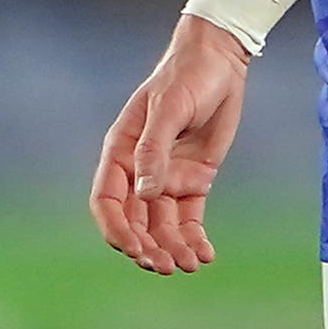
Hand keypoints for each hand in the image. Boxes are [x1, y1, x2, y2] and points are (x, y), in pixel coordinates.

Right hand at [91, 15, 250, 273]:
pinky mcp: (193, 181)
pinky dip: (193, 239)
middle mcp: (140, 171)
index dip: (116, 228)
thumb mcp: (168, 109)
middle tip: (164, 266)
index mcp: (121, 151)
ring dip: (171, 248)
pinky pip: (188, 219)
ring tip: (189, 264)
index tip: (134, 248)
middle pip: (135, 220)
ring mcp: (166, 178)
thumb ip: (154, 150)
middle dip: (146, 247)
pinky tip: (204, 255)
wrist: (219, 63)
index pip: (107, 199)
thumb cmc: (185, 77)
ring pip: (162, 226)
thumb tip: (144, 193)